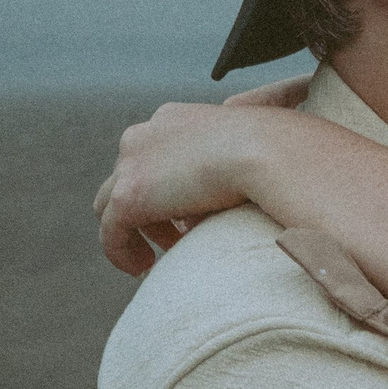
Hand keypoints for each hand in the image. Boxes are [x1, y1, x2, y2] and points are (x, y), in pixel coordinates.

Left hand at [94, 81, 306, 275]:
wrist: (269, 151)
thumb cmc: (277, 152)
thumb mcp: (248, 151)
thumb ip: (229, 167)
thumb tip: (225, 199)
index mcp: (172, 119)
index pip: (151, 154)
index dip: (165, 188)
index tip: (186, 215)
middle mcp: (144, 134)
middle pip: (127, 176)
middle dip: (149, 208)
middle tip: (175, 237)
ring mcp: (132, 164)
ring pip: (111, 204)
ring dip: (134, 230)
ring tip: (157, 257)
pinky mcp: (129, 196)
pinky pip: (111, 234)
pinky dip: (122, 253)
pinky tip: (142, 269)